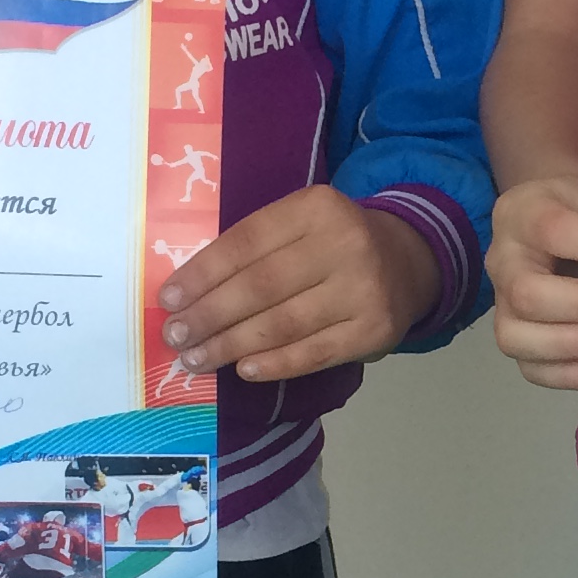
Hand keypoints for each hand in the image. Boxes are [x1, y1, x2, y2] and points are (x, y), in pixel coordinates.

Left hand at [156, 186, 438, 382]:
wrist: (409, 260)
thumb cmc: (334, 243)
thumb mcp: (300, 224)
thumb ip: (255, 248)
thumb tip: (188, 294)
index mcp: (316, 207)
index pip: (247, 242)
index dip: (203, 273)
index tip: (168, 299)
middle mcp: (345, 243)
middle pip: (262, 286)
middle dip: (210, 314)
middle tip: (175, 336)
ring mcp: (364, 289)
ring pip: (284, 323)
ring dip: (232, 345)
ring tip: (196, 359)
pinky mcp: (376, 330)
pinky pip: (315, 353)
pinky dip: (275, 364)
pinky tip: (243, 369)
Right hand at [485, 172, 577, 391]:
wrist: (558, 220)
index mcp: (524, 213)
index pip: (554, 231)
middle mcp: (503, 261)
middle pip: (527, 294)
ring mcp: (502, 304)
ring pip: (517, 337)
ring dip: (576, 345)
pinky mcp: (516, 337)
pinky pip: (530, 368)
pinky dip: (571, 375)